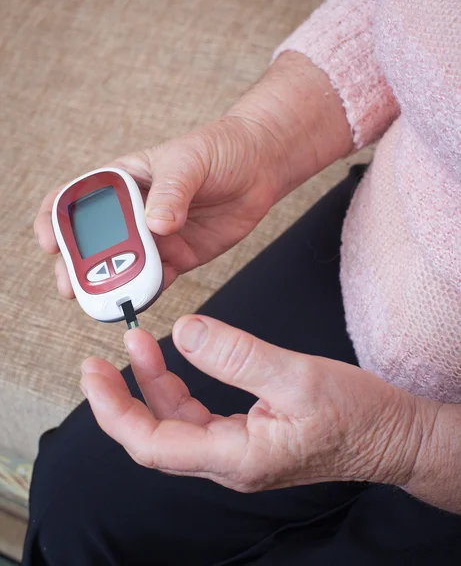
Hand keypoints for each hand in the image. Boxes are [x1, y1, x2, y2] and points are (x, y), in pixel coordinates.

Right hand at [34, 115, 278, 297]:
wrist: (260, 167)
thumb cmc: (219, 149)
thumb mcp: (190, 161)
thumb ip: (171, 191)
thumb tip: (156, 224)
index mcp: (124, 181)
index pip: (76, 199)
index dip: (54, 220)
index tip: (49, 241)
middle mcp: (134, 213)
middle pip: (94, 242)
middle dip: (77, 265)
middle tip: (72, 286)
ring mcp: (155, 237)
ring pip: (123, 266)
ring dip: (110, 284)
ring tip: (106, 299)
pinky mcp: (179, 256)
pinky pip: (157, 279)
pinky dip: (146, 290)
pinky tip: (140, 298)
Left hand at [80, 317, 430, 491]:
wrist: (390, 435)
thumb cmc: (355, 414)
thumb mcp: (296, 375)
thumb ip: (236, 355)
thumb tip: (184, 332)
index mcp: (237, 457)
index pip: (152, 445)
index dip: (114, 411)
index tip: (93, 375)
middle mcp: (230, 462)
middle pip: (154, 437)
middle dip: (122, 397)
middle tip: (100, 360)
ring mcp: (237, 452)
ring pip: (175, 424)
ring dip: (152, 385)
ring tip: (140, 345)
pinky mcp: (247, 437)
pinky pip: (197, 416)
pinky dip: (179, 387)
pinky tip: (175, 360)